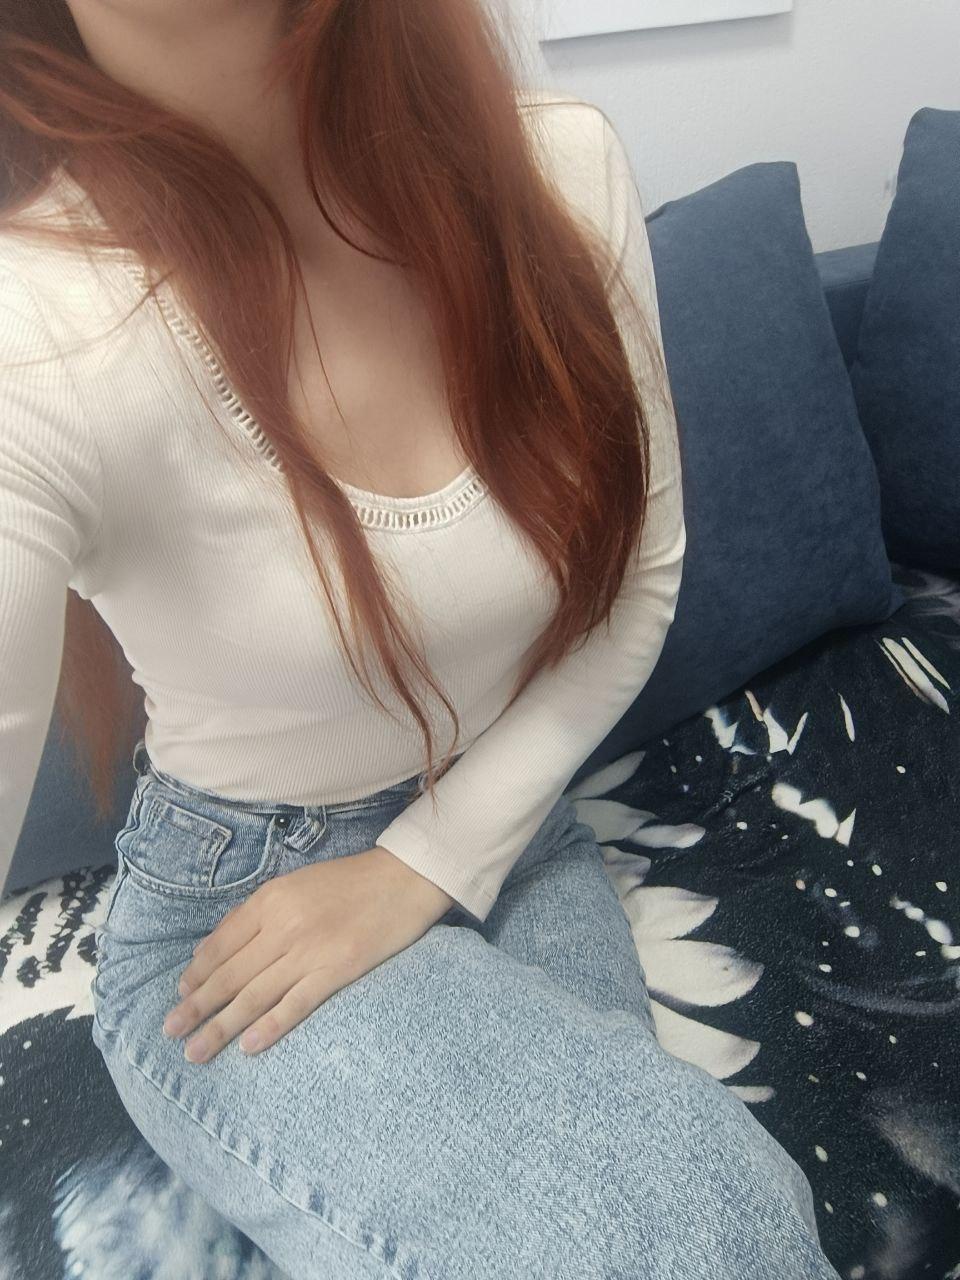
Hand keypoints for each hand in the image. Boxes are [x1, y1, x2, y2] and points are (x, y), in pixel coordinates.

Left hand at [161, 846, 454, 1062]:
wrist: (405, 878)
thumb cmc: (349, 882)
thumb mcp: (296, 884)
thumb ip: (256, 912)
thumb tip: (212, 946)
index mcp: (271, 899)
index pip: (221, 944)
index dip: (198, 973)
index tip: (180, 997)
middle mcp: (283, 925)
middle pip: (231, 974)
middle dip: (197, 1006)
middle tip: (170, 1033)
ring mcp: (310, 949)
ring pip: (255, 995)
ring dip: (221, 1026)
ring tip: (196, 1051)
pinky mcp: (338, 969)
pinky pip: (297, 1003)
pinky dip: (271, 1027)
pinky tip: (248, 1048)